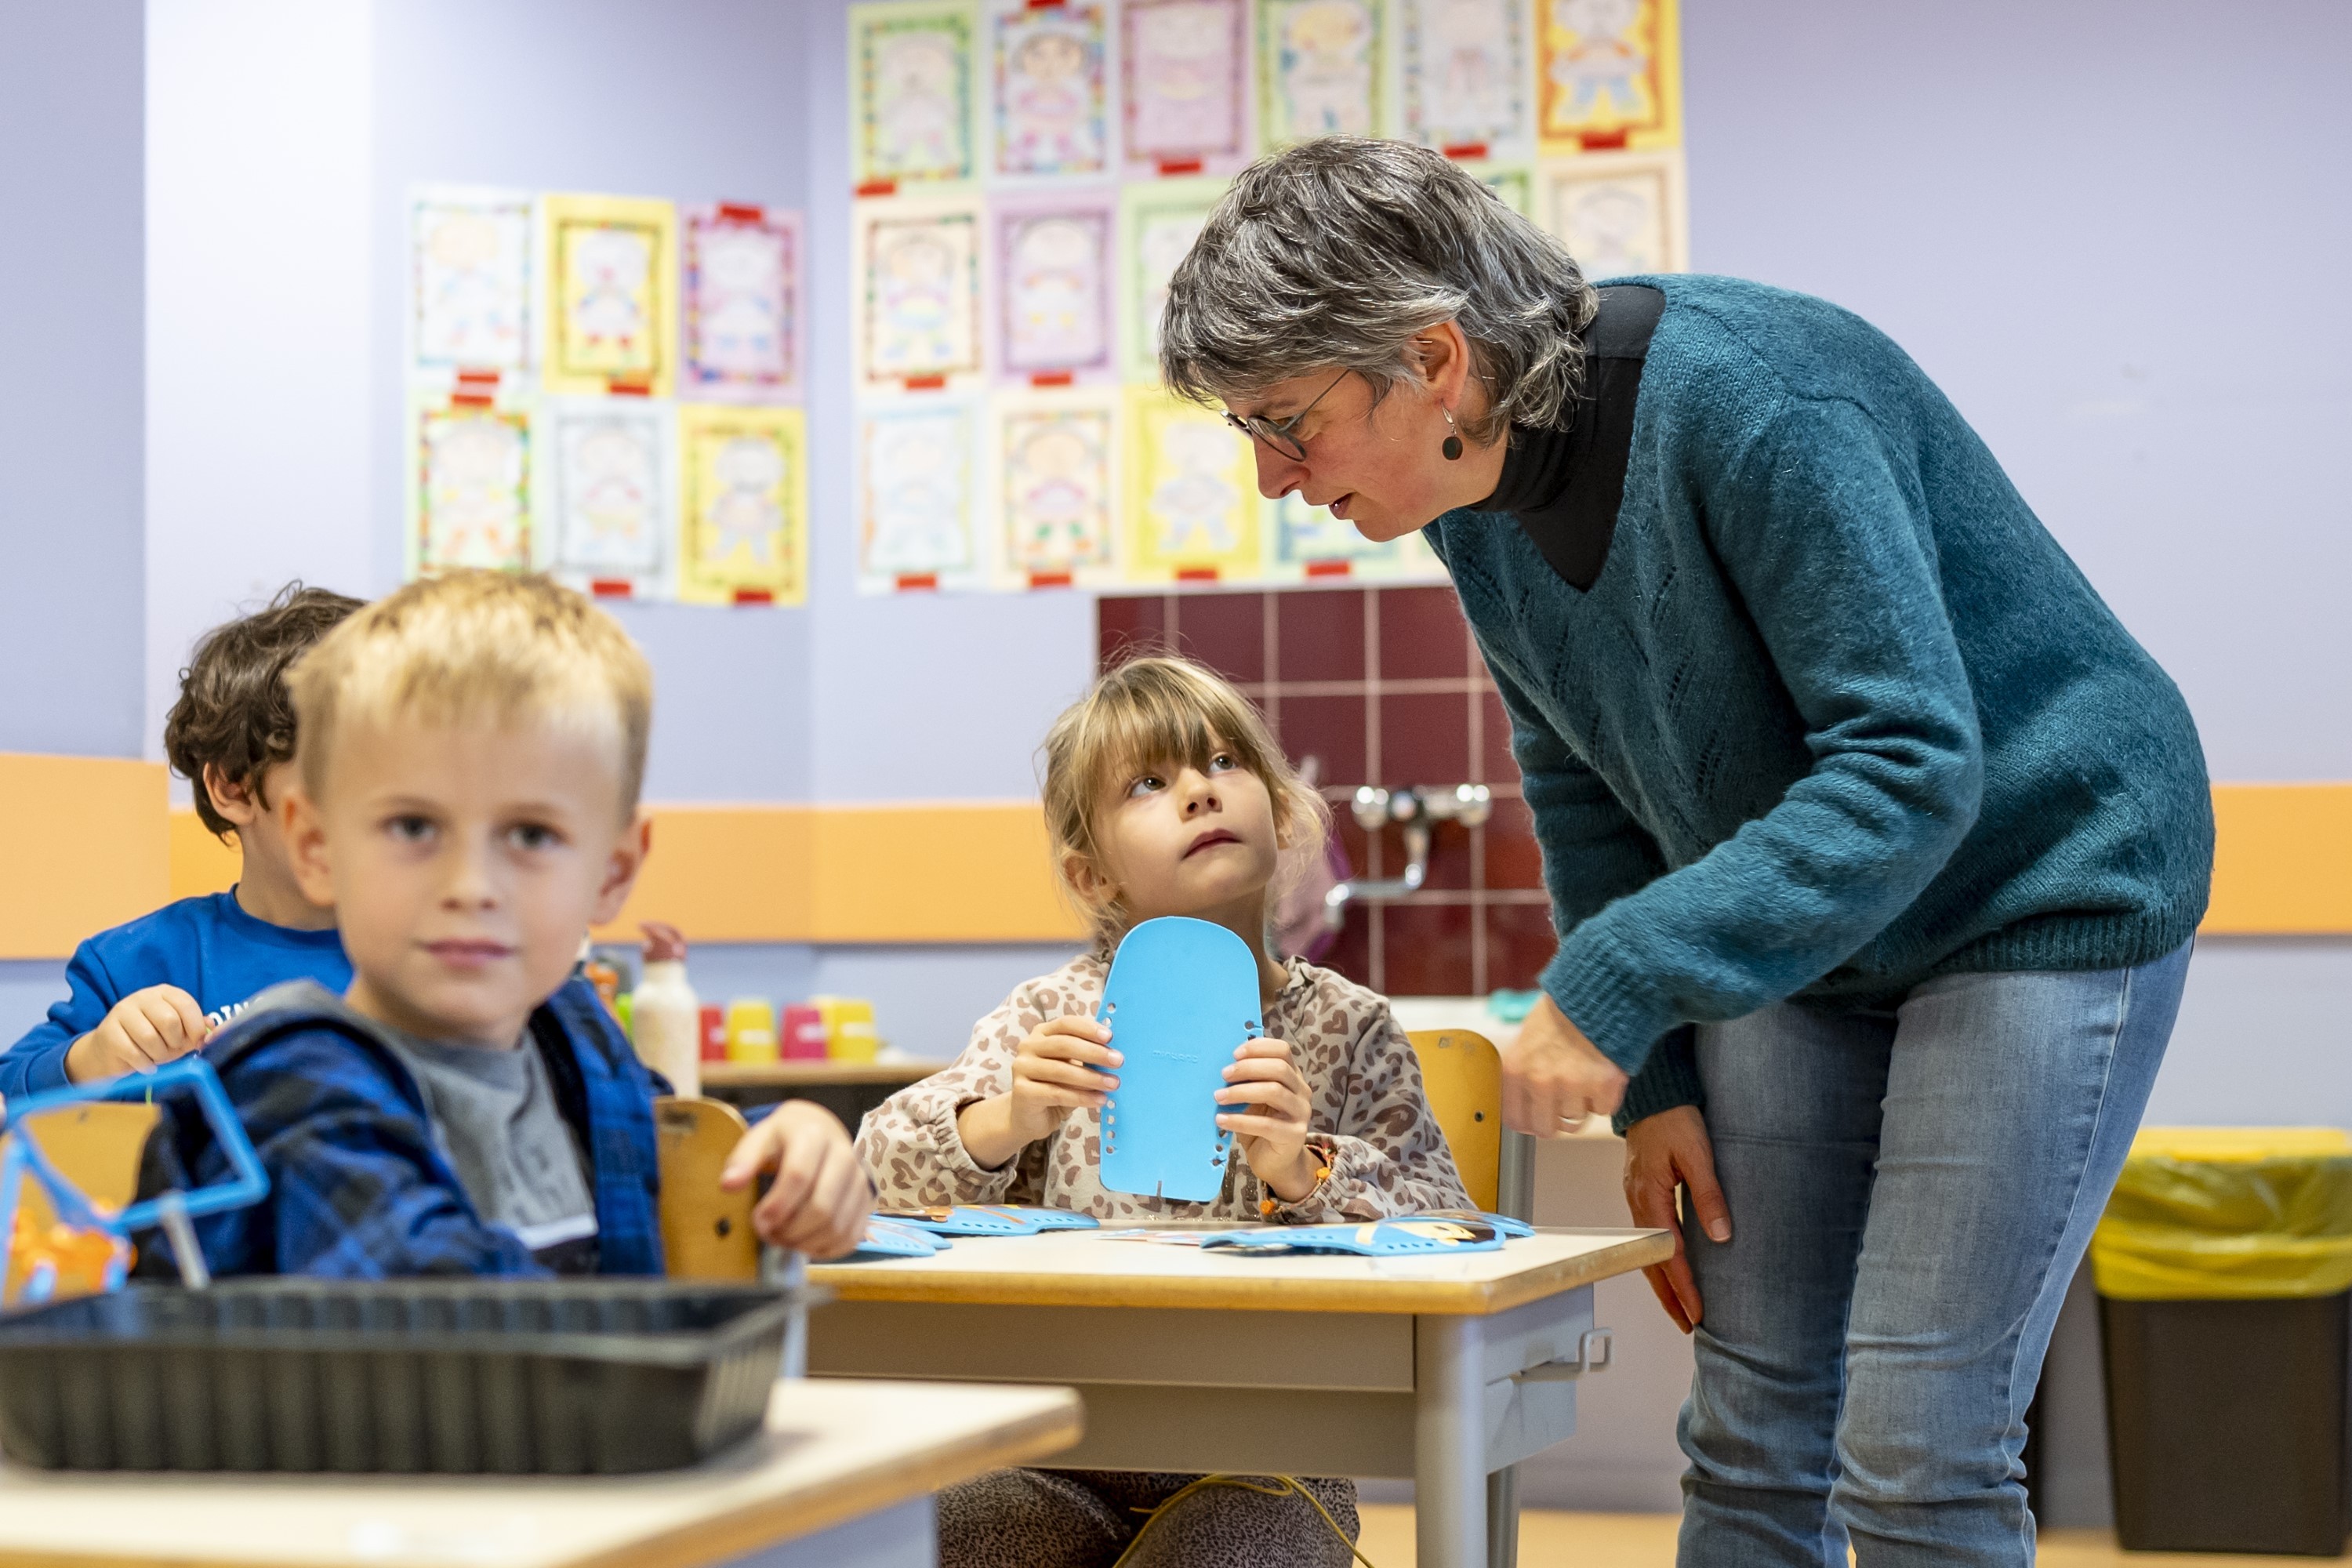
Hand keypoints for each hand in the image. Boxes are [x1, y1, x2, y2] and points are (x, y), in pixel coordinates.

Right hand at [65, 986, 210, 1082]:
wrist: (111, 1050)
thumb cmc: (152, 1040)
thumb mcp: (178, 1033)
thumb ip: (197, 1029)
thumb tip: (213, 1028)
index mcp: (164, 993)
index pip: (186, 1004)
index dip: (195, 1027)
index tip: (197, 1043)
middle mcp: (142, 997)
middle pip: (169, 1020)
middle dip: (175, 1042)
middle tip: (172, 1050)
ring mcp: (122, 1012)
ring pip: (150, 1037)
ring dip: (159, 1055)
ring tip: (157, 1057)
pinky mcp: (108, 1032)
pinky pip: (133, 1052)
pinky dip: (145, 1064)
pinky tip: (146, 1065)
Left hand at [720, 1101, 873, 1259]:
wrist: (820, 1130)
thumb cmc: (785, 1139)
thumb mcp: (760, 1138)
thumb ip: (743, 1160)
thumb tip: (729, 1185)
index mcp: (814, 1135)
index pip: (799, 1176)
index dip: (776, 1206)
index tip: (758, 1220)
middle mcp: (845, 1156)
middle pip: (822, 1207)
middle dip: (790, 1230)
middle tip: (769, 1233)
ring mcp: (860, 1180)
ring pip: (837, 1226)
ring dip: (805, 1243)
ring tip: (783, 1238)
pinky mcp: (867, 1201)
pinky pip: (851, 1237)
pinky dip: (826, 1249)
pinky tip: (805, 1243)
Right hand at [960, 1014, 1122, 1168]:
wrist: (1030, 1116)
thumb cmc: (1056, 1087)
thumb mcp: (1072, 1067)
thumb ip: (1086, 1057)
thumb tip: (1115, 1053)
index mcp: (1042, 1033)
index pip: (1066, 1023)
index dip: (1088, 1028)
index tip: (1110, 1037)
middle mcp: (1028, 1046)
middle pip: (1064, 1045)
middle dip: (1094, 1053)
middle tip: (1118, 1061)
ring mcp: (1021, 1068)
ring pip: (1061, 1070)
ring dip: (1091, 1077)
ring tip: (1113, 1084)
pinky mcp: (1021, 1091)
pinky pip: (1056, 1093)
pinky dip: (1081, 1098)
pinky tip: (1099, 1100)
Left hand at [1217, 1036, 1316, 1200]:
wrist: (1276, 1163)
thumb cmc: (1260, 1126)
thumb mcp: (1253, 1099)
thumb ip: (1247, 1082)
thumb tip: (1221, 1067)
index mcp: (1293, 1076)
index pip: (1282, 1050)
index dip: (1259, 1048)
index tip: (1234, 1054)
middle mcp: (1301, 1091)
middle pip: (1279, 1068)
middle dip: (1248, 1068)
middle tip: (1223, 1075)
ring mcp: (1301, 1113)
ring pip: (1274, 1091)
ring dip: (1242, 1092)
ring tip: (1219, 1097)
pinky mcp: (1294, 1135)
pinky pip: (1266, 1124)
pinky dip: (1240, 1120)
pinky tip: (1222, 1120)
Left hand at [1500, 993, 1627, 1135]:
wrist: (1596, 993)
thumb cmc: (1561, 1013)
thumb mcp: (1526, 1038)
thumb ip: (1522, 1073)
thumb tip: (1522, 1106)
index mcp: (1516, 1070)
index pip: (1515, 1120)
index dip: (1529, 1123)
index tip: (1537, 1121)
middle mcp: (1541, 1082)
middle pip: (1547, 1128)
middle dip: (1557, 1121)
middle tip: (1565, 1107)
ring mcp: (1573, 1085)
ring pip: (1577, 1120)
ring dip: (1582, 1105)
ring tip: (1584, 1078)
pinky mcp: (1604, 1086)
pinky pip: (1603, 1109)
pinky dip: (1605, 1097)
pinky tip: (1601, 1073)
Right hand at [1622, 1105, 1730, 1333]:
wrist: (1651, 1093)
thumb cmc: (1673, 1118)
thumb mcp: (1698, 1154)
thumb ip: (1709, 1194)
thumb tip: (1721, 1235)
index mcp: (1650, 1198)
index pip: (1668, 1256)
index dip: (1683, 1288)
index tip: (1698, 1314)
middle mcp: (1638, 1203)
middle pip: (1650, 1263)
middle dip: (1668, 1296)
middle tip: (1686, 1325)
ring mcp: (1635, 1198)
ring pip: (1646, 1252)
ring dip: (1662, 1281)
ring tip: (1678, 1305)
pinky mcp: (1640, 1192)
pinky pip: (1646, 1237)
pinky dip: (1657, 1260)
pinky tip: (1668, 1265)